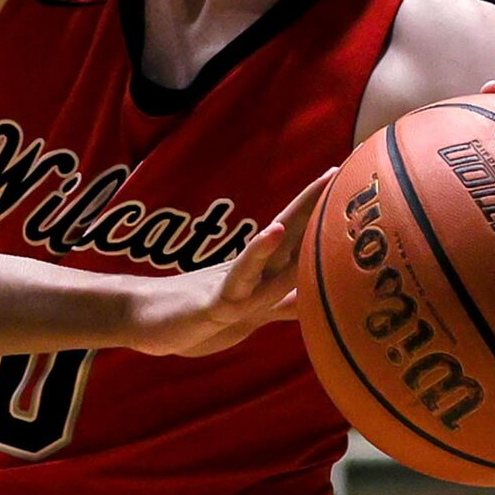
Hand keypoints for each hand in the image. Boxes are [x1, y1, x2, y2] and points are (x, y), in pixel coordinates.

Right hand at [131, 170, 332, 357]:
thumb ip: (282, 305)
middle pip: (287, 230)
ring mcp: (234, 283)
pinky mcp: (216, 303)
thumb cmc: (199, 316)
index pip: (295, 235)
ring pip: (271, 252)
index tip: (348, 182)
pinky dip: (257, 257)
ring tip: (319, 191)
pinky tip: (271, 237)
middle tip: (337, 171)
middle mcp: (249, 270)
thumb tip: (317, 299)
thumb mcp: (250, 314)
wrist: (147, 323)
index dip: (319, 211)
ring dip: (296, 223)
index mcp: (259, 270)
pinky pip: (240, 279)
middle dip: (312, 202)